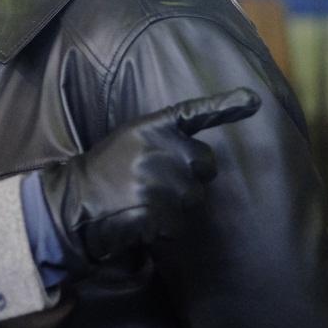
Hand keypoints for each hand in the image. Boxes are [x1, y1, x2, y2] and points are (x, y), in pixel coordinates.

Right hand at [39, 87, 260, 272]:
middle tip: (156, 182)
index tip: (254, 100)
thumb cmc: (103, 172)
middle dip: (191, 176)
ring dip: (175, 205)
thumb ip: (164, 142)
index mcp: (153, 127)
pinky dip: (163, 227)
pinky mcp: (160, 210)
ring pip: (194, 198)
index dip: (226, 106)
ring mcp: (163, 180)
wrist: (73, 202)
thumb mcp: (130, 141)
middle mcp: (163, 149)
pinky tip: (140, 218)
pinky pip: (179, 224)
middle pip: (205, 165)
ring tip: (141, 200)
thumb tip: (201, 161)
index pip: (195, 113)